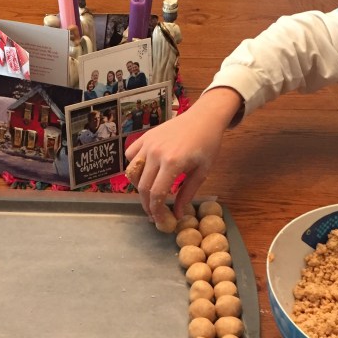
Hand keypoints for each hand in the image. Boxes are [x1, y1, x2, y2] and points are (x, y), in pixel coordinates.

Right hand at [124, 87, 242, 222]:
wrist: (204, 117)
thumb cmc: (207, 144)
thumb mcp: (202, 172)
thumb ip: (187, 194)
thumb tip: (177, 215)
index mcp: (172, 162)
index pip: (156, 194)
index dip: (156, 210)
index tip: (160, 220)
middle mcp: (155, 153)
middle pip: (142, 187)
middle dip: (146, 204)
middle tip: (154, 212)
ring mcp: (147, 144)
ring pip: (132, 172)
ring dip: (138, 187)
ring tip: (150, 192)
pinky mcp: (144, 137)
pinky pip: (130, 156)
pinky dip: (134, 167)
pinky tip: (145, 172)